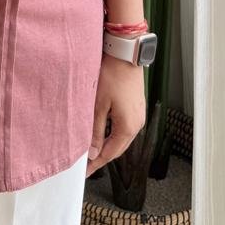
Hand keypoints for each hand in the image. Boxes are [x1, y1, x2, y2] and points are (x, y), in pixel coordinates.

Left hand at [86, 54, 146, 176]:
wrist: (126, 53)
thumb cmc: (112, 75)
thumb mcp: (99, 105)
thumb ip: (95, 131)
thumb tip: (92, 152)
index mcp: (128, 127)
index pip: (110, 153)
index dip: (96, 163)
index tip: (86, 171)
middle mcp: (137, 124)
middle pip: (118, 148)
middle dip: (102, 155)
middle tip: (87, 163)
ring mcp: (139, 115)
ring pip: (122, 138)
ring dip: (108, 144)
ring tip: (93, 148)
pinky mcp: (137, 106)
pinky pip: (126, 127)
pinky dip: (114, 133)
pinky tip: (104, 131)